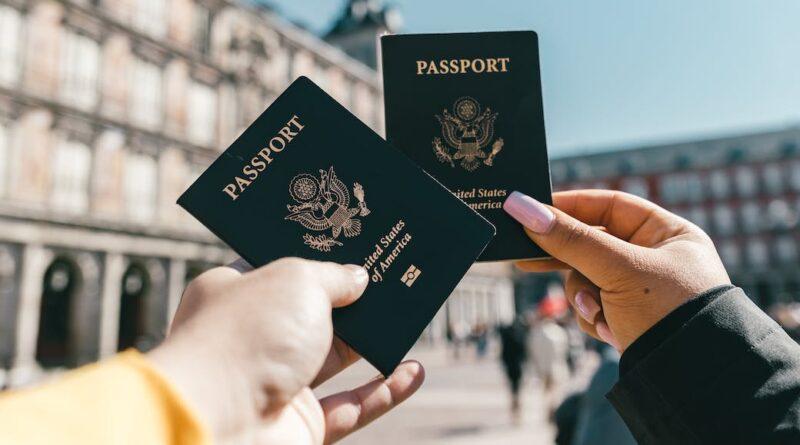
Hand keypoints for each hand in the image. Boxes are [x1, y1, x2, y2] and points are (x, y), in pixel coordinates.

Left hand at [148, 258, 424, 443]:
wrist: (217, 425)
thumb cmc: (247, 337)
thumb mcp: (297, 281)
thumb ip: (333, 276)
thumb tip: (358, 278)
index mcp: (234, 294)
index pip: (276, 266)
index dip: (314, 253)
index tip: (350, 240)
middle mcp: (252, 338)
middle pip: (311, 312)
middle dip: (351, 297)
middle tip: (389, 276)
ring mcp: (275, 383)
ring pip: (334, 358)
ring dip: (372, 341)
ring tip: (409, 316)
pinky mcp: (298, 424)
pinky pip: (350, 407)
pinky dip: (384, 392)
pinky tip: (414, 372)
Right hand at [504, 190, 729, 350]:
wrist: (693, 381)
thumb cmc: (668, 312)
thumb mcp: (617, 269)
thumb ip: (570, 239)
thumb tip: (521, 206)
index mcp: (668, 234)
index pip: (610, 206)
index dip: (571, 207)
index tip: (532, 210)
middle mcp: (656, 258)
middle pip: (592, 245)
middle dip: (569, 261)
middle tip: (526, 259)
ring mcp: (641, 290)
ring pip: (586, 279)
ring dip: (584, 297)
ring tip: (598, 313)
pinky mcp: (629, 318)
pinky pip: (594, 306)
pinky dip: (595, 318)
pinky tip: (610, 331)